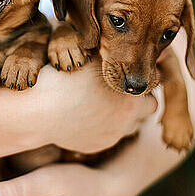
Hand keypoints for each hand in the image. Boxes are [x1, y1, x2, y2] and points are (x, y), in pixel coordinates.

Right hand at [35, 64, 156, 152]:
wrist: (39, 109)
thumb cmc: (65, 79)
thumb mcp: (96, 58)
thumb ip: (124, 56)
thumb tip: (151, 48)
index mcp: (133, 98)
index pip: (154, 86)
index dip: (142, 77)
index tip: (130, 72)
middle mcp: (127, 121)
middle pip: (148, 109)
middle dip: (139, 99)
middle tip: (122, 87)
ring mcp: (112, 136)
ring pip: (130, 126)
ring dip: (124, 115)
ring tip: (105, 101)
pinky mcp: (96, 147)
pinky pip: (109, 137)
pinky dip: (104, 126)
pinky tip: (89, 114)